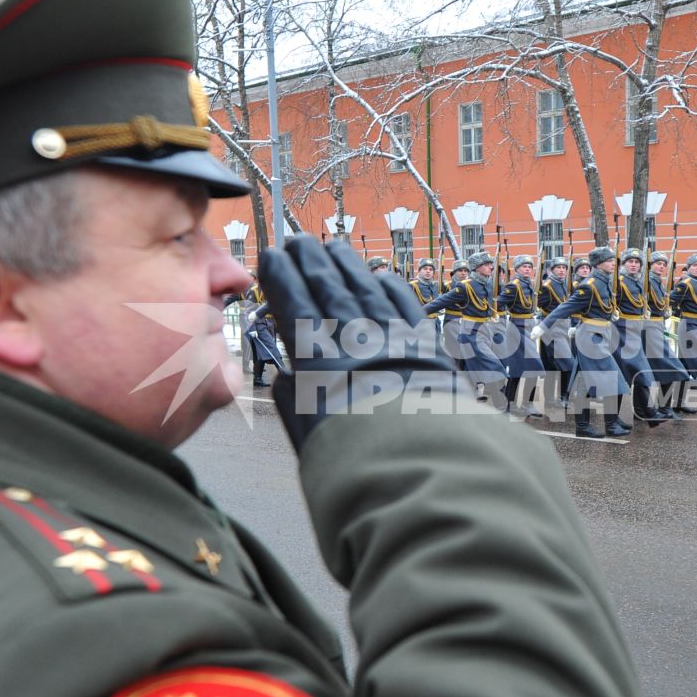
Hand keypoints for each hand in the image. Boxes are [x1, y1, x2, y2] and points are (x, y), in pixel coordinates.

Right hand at [257, 237, 456, 452]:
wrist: (419, 456)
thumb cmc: (354, 455)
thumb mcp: (306, 435)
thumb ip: (290, 402)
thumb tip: (286, 377)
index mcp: (316, 354)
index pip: (293, 300)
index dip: (281, 274)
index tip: (272, 255)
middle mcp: (352, 335)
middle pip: (327, 285)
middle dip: (310, 259)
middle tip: (298, 240)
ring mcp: (391, 334)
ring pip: (365, 286)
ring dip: (347, 265)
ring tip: (334, 247)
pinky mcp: (425, 344)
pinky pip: (404, 303)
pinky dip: (390, 286)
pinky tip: (381, 276)